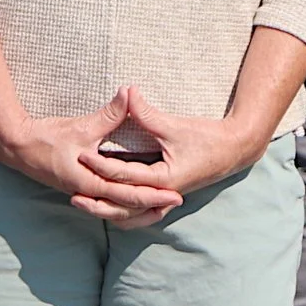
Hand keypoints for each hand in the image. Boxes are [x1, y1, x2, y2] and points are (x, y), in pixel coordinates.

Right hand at [0, 90, 182, 226]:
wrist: (17, 147)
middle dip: (152, 205)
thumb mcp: (81, 126)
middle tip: (178, 202)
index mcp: (89, 182)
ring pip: (117, 210)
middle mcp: (88, 194)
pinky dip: (124, 205)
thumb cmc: (47, 138)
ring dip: (140, 209)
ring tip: (162, 206)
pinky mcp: (81, 190)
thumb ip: (109, 114)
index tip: (174, 193)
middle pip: (126, 207)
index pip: (127, 194)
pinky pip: (107, 204)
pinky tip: (136, 202)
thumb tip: (129, 93)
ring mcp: (83, 194)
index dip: (152, 194)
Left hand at [80, 86, 270, 220]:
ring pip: (131, 214)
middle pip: (123, 203)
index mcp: (164, 179)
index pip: (124, 175)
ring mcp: (165, 198)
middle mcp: (163, 194)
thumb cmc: (206, 137)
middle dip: (98, 198)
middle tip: (71, 191)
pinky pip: (139, 211)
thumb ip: (146, 112)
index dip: (101, 164)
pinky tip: (108, 204)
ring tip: (83, 202)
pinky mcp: (166, 196)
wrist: (234, 151)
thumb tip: (127, 91)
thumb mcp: (173, 125)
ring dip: (107, 210)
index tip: (81, 154)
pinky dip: (123, 210)